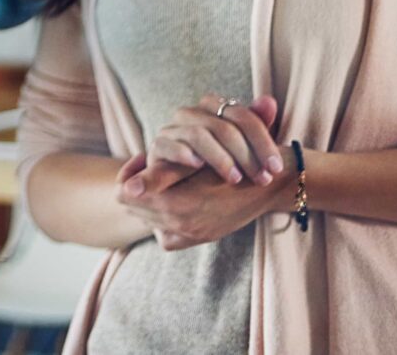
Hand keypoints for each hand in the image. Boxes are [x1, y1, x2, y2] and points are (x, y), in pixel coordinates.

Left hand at [115, 153, 288, 249]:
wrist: (271, 182)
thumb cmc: (233, 161)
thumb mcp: (195, 163)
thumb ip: (159, 176)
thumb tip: (126, 188)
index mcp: (177, 207)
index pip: (126, 196)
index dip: (129, 174)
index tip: (143, 158)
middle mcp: (182, 227)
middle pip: (133, 208)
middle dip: (138, 188)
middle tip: (151, 167)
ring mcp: (192, 235)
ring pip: (148, 219)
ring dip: (150, 201)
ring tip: (164, 181)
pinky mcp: (201, 238)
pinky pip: (166, 235)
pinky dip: (163, 219)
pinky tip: (175, 199)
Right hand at [134, 94, 283, 190]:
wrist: (183, 189)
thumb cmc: (217, 167)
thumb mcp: (243, 151)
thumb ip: (256, 126)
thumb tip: (269, 101)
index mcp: (213, 108)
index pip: (242, 116)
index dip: (262, 142)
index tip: (276, 168)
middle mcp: (191, 113)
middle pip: (223, 127)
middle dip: (247, 155)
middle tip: (261, 179)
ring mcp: (172, 129)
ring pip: (199, 135)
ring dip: (221, 159)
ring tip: (235, 178)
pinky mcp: (157, 146)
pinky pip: (169, 145)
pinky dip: (184, 154)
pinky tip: (198, 166)